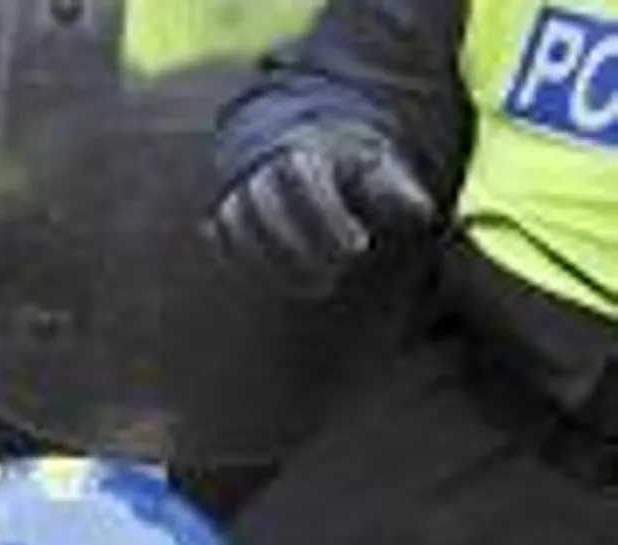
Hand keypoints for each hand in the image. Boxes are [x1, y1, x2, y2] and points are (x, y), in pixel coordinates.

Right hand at [210, 121, 436, 299]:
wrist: (312, 159)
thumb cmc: (354, 174)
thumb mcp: (382, 175)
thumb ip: (399, 192)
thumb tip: (423, 211)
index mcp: (304, 153)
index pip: (303, 179)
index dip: (328, 217)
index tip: (358, 247)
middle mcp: (263, 171)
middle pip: (266, 207)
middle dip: (297, 248)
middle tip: (335, 279)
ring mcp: (240, 194)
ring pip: (239, 226)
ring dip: (272, 265)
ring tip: (317, 288)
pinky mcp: (226, 217)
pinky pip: (224, 240)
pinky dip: (245, 263)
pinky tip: (282, 284)